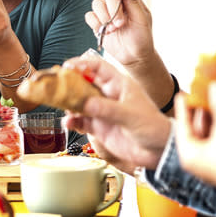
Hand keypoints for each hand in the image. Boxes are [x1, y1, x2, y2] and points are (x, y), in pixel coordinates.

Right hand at [62, 54, 171, 172]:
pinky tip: (68, 123)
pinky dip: (72, 121)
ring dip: (68, 103)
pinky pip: (80, 121)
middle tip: (56, 87)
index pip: (97, 67)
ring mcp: (102, 111)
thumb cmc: (153, 127)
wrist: (159, 152)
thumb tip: (86, 103)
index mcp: (119, 84)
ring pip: (79, 102)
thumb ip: (108, 109)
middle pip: (83, 83)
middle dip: (68, 84)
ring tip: (61, 106)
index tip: (67, 67)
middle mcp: (108, 95)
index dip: (81, 64)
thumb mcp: (131, 115)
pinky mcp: (98, 127)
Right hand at [85, 0, 154, 65]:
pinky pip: (89, 16)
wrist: (134, 56)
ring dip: (104, 17)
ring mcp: (106, 13)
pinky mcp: (97, 24)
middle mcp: (117, 3)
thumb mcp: (141, 19)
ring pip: (96, 4)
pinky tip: (105, 32)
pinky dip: (95, 23)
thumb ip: (134, 1)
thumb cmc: (142, 38)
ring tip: (114, 30)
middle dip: (113, 9)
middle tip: (120, 24)